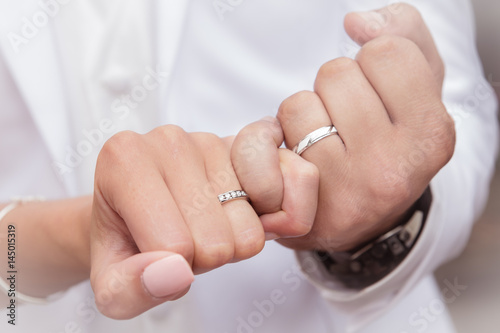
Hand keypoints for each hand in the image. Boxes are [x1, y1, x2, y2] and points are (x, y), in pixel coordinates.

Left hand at [90, 125, 317, 318]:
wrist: (142, 213)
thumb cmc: (127, 242)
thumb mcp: (110, 284)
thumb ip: (130, 288)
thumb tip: (174, 273)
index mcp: (124, 160)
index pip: (175, 247)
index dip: (171, 271)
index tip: (155, 252)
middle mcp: (169, 139)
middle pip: (217, 241)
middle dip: (203, 258)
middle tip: (181, 240)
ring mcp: (213, 139)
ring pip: (251, 231)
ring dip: (231, 243)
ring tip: (203, 226)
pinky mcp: (248, 144)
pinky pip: (293, 186)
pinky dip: (277, 220)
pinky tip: (244, 212)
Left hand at [234, 3, 454, 251]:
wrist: (365, 218)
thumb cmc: (390, 142)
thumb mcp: (417, 86)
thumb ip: (403, 34)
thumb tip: (356, 22)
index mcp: (432, 133)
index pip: (385, 52)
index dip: (371, 62)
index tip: (376, 90)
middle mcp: (395, 167)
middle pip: (336, 74)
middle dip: (334, 87)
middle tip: (346, 119)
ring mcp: (347, 189)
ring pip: (299, 104)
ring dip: (304, 112)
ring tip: (324, 138)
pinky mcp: (306, 206)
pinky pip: (270, 135)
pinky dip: (279, 136)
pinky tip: (299, 157)